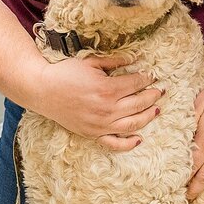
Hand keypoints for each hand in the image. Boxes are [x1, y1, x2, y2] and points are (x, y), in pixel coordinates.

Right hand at [33, 54, 162, 151]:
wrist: (42, 90)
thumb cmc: (65, 73)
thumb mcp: (90, 62)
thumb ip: (114, 61)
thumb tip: (134, 59)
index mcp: (107, 89)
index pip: (136, 84)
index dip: (146, 78)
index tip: (151, 75)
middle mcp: (107, 109)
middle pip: (139, 103)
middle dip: (152, 95)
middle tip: (160, 91)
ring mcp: (100, 124)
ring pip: (133, 124)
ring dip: (148, 116)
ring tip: (156, 109)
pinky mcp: (92, 134)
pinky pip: (114, 143)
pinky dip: (128, 144)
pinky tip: (139, 138)